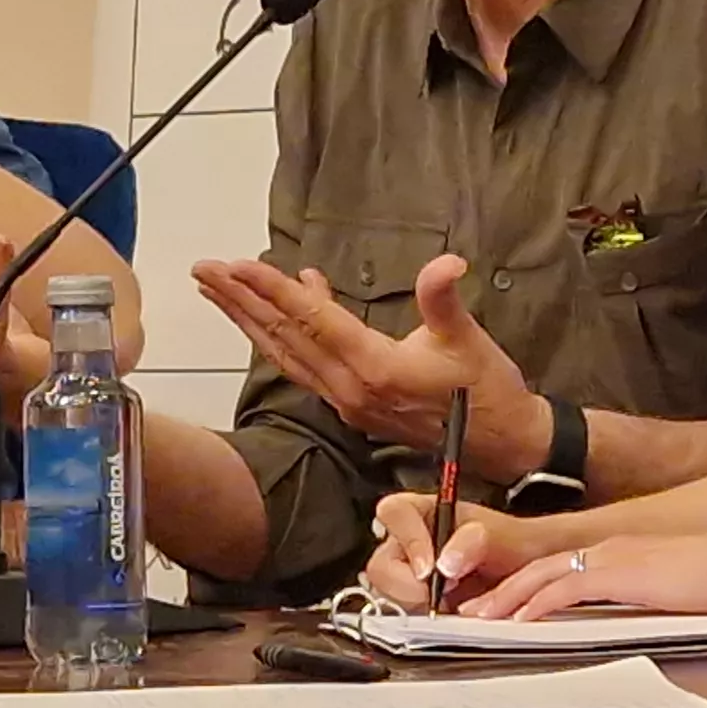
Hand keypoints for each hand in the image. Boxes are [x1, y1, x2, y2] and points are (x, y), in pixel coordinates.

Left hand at [194, 254, 542, 476]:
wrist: (503, 445)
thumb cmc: (488, 391)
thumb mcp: (470, 339)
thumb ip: (445, 300)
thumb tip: (447, 262)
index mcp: (373, 369)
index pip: (311, 322)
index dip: (273, 290)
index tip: (236, 266)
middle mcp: (349, 389)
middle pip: (284, 338)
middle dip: (241, 302)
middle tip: (203, 270)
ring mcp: (347, 402)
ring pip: (287, 355)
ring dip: (251, 320)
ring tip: (219, 289)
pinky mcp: (352, 407)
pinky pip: (305, 367)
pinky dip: (284, 336)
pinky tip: (283, 308)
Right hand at [362, 493, 569, 611]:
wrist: (529, 575)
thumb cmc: (514, 546)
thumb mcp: (501, 535)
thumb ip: (474, 541)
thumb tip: (447, 562)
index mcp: (423, 512)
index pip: (394, 512)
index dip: (408, 540)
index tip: (430, 568)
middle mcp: (409, 543)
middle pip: (381, 564)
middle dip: (407, 586)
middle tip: (437, 596)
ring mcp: (407, 576)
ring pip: (386, 595)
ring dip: (416, 605)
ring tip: (450, 605)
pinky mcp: (413, 604)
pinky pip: (402, 616)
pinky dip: (423, 621)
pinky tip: (447, 615)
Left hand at [466, 532, 706, 620]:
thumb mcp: (670, 590)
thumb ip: (642, 598)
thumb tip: (628, 619)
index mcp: (619, 553)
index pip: (558, 568)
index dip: (521, 585)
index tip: (496, 604)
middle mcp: (609, 550)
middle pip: (539, 569)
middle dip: (500, 590)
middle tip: (469, 610)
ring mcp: (614, 558)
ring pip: (543, 576)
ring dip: (507, 597)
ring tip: (479, 617)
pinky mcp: (623, 574)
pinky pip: (568, 589)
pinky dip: (537, 604)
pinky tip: (519, 620)